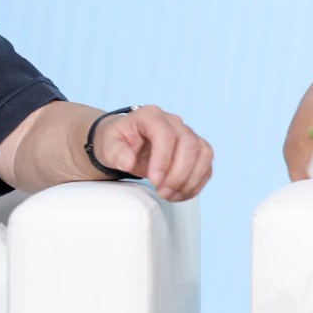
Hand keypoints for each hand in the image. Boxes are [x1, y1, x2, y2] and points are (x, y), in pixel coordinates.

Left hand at [94, 105, 212, 200]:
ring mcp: (188, 134)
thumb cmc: (116, 142)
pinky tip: (179, 195)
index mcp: (151, 116)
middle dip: (178, 173)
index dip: (163, 158)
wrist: (126, 144)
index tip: (154, 180)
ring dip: (190, 180)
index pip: (165, 134)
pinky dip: (196, 183)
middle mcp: (174, 122)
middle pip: (189, 144)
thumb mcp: (106, 146)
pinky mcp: (197, 150)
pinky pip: (206, 166)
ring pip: (203, 154)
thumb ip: (114, 152)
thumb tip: (128, 162)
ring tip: (170, 196)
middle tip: (162, 192)